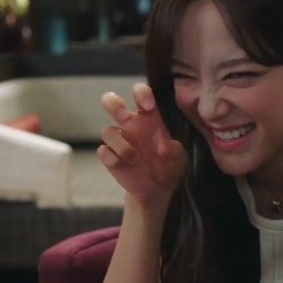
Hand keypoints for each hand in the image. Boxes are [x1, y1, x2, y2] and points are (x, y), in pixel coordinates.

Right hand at [97, 83, 186, 206]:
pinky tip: (124, 166)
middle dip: (114, 105)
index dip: (141, 93)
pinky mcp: (110, 157)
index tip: (149, 106)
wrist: (157, 189)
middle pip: (111, 102)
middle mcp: (130, 124)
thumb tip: (166, 146)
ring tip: (136, 159)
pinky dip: (112, 158)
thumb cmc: (169, 164)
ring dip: (121, 144)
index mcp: (148, 116)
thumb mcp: (178, 157)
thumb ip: (175, 149)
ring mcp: (118, 140)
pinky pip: (103, 151)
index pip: (140, 94)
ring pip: (107, 131)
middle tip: (124, 117)